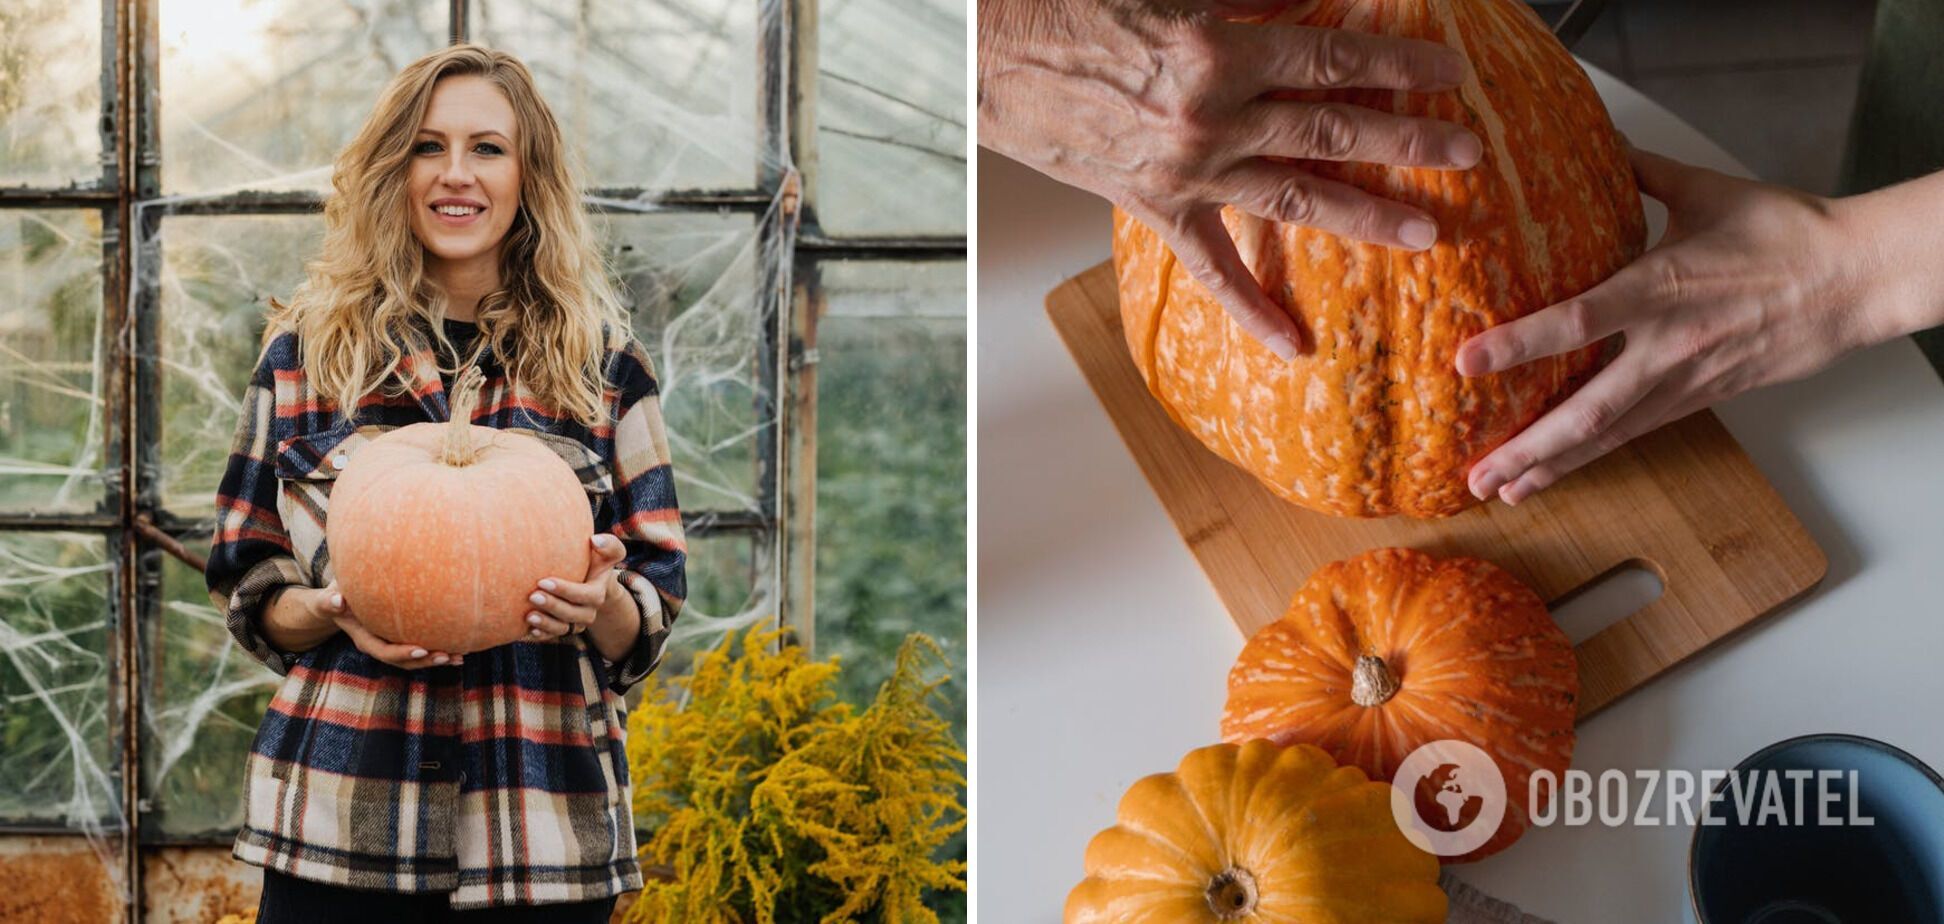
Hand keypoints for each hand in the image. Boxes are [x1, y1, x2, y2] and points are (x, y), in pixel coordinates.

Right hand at [310, 581, 463, 668]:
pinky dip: (439, 650)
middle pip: (403, 660)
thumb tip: (337, 600)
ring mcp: (391, 643)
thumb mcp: (329, 598)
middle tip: (447, 656)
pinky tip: (460, 650)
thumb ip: (329, 601)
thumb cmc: (337, 594)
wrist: (341, 600)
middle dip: (426, 660)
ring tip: (459, 658)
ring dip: (437, 659)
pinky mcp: (402, 638)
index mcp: (363, 638)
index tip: (422, 650)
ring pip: (415, 658)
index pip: (383, 650)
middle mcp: (379, 645)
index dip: (402, 653)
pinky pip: (421, 648)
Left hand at [524, 534, 630, 640]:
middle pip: (573, 614)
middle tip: (533, 596)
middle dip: (553, 607)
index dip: (566, 591)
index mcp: (598, 592)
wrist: (590, 580)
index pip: (586, 596)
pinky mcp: (563, 628)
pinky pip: (552, 636)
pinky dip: (541, 635)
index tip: (543, 581)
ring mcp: (575, 622)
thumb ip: (608, 544)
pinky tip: (528, 630)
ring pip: (563, 629)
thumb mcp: (607, 551)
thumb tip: (594, 540)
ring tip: (529, 616)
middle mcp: (589, 610)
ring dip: (546, 624)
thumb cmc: (595, 560)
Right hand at [979, 0, 1480, 356]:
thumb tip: (1318, 4)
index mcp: (1220, 50)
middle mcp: (1212, 119)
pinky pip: (1211, 267)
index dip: (1399, 62)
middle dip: (1408, 141)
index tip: (1448, 69)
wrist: (992, 57)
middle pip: (1333, 130)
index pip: (1336, 57)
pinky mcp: (1152, 206)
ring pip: (1294, 196)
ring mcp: (1185, 172)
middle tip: (1466, 152)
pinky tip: (1295, 347)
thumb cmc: (1075, 7)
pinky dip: (1253, 309)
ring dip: (1365, 214)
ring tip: (1426, 230)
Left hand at [1456, 145, 1895, 505]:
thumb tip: (1598, 137)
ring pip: (1609, 435)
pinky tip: (1557, 472)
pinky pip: (1636, 433)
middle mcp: (1668, 345)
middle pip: (1587, 410)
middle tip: (1477, 473)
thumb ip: (1642, 171)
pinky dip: (1593, 455)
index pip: (1578, 320)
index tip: (1466, 362)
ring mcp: (1685, 380)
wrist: (1856, 279)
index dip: (1520, 343)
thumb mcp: (1706, 190)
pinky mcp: (1700, 397)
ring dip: (1553, 465)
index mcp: (1661, 287)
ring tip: (1503, 491)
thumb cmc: (1786, 231)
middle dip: (1529, 446)